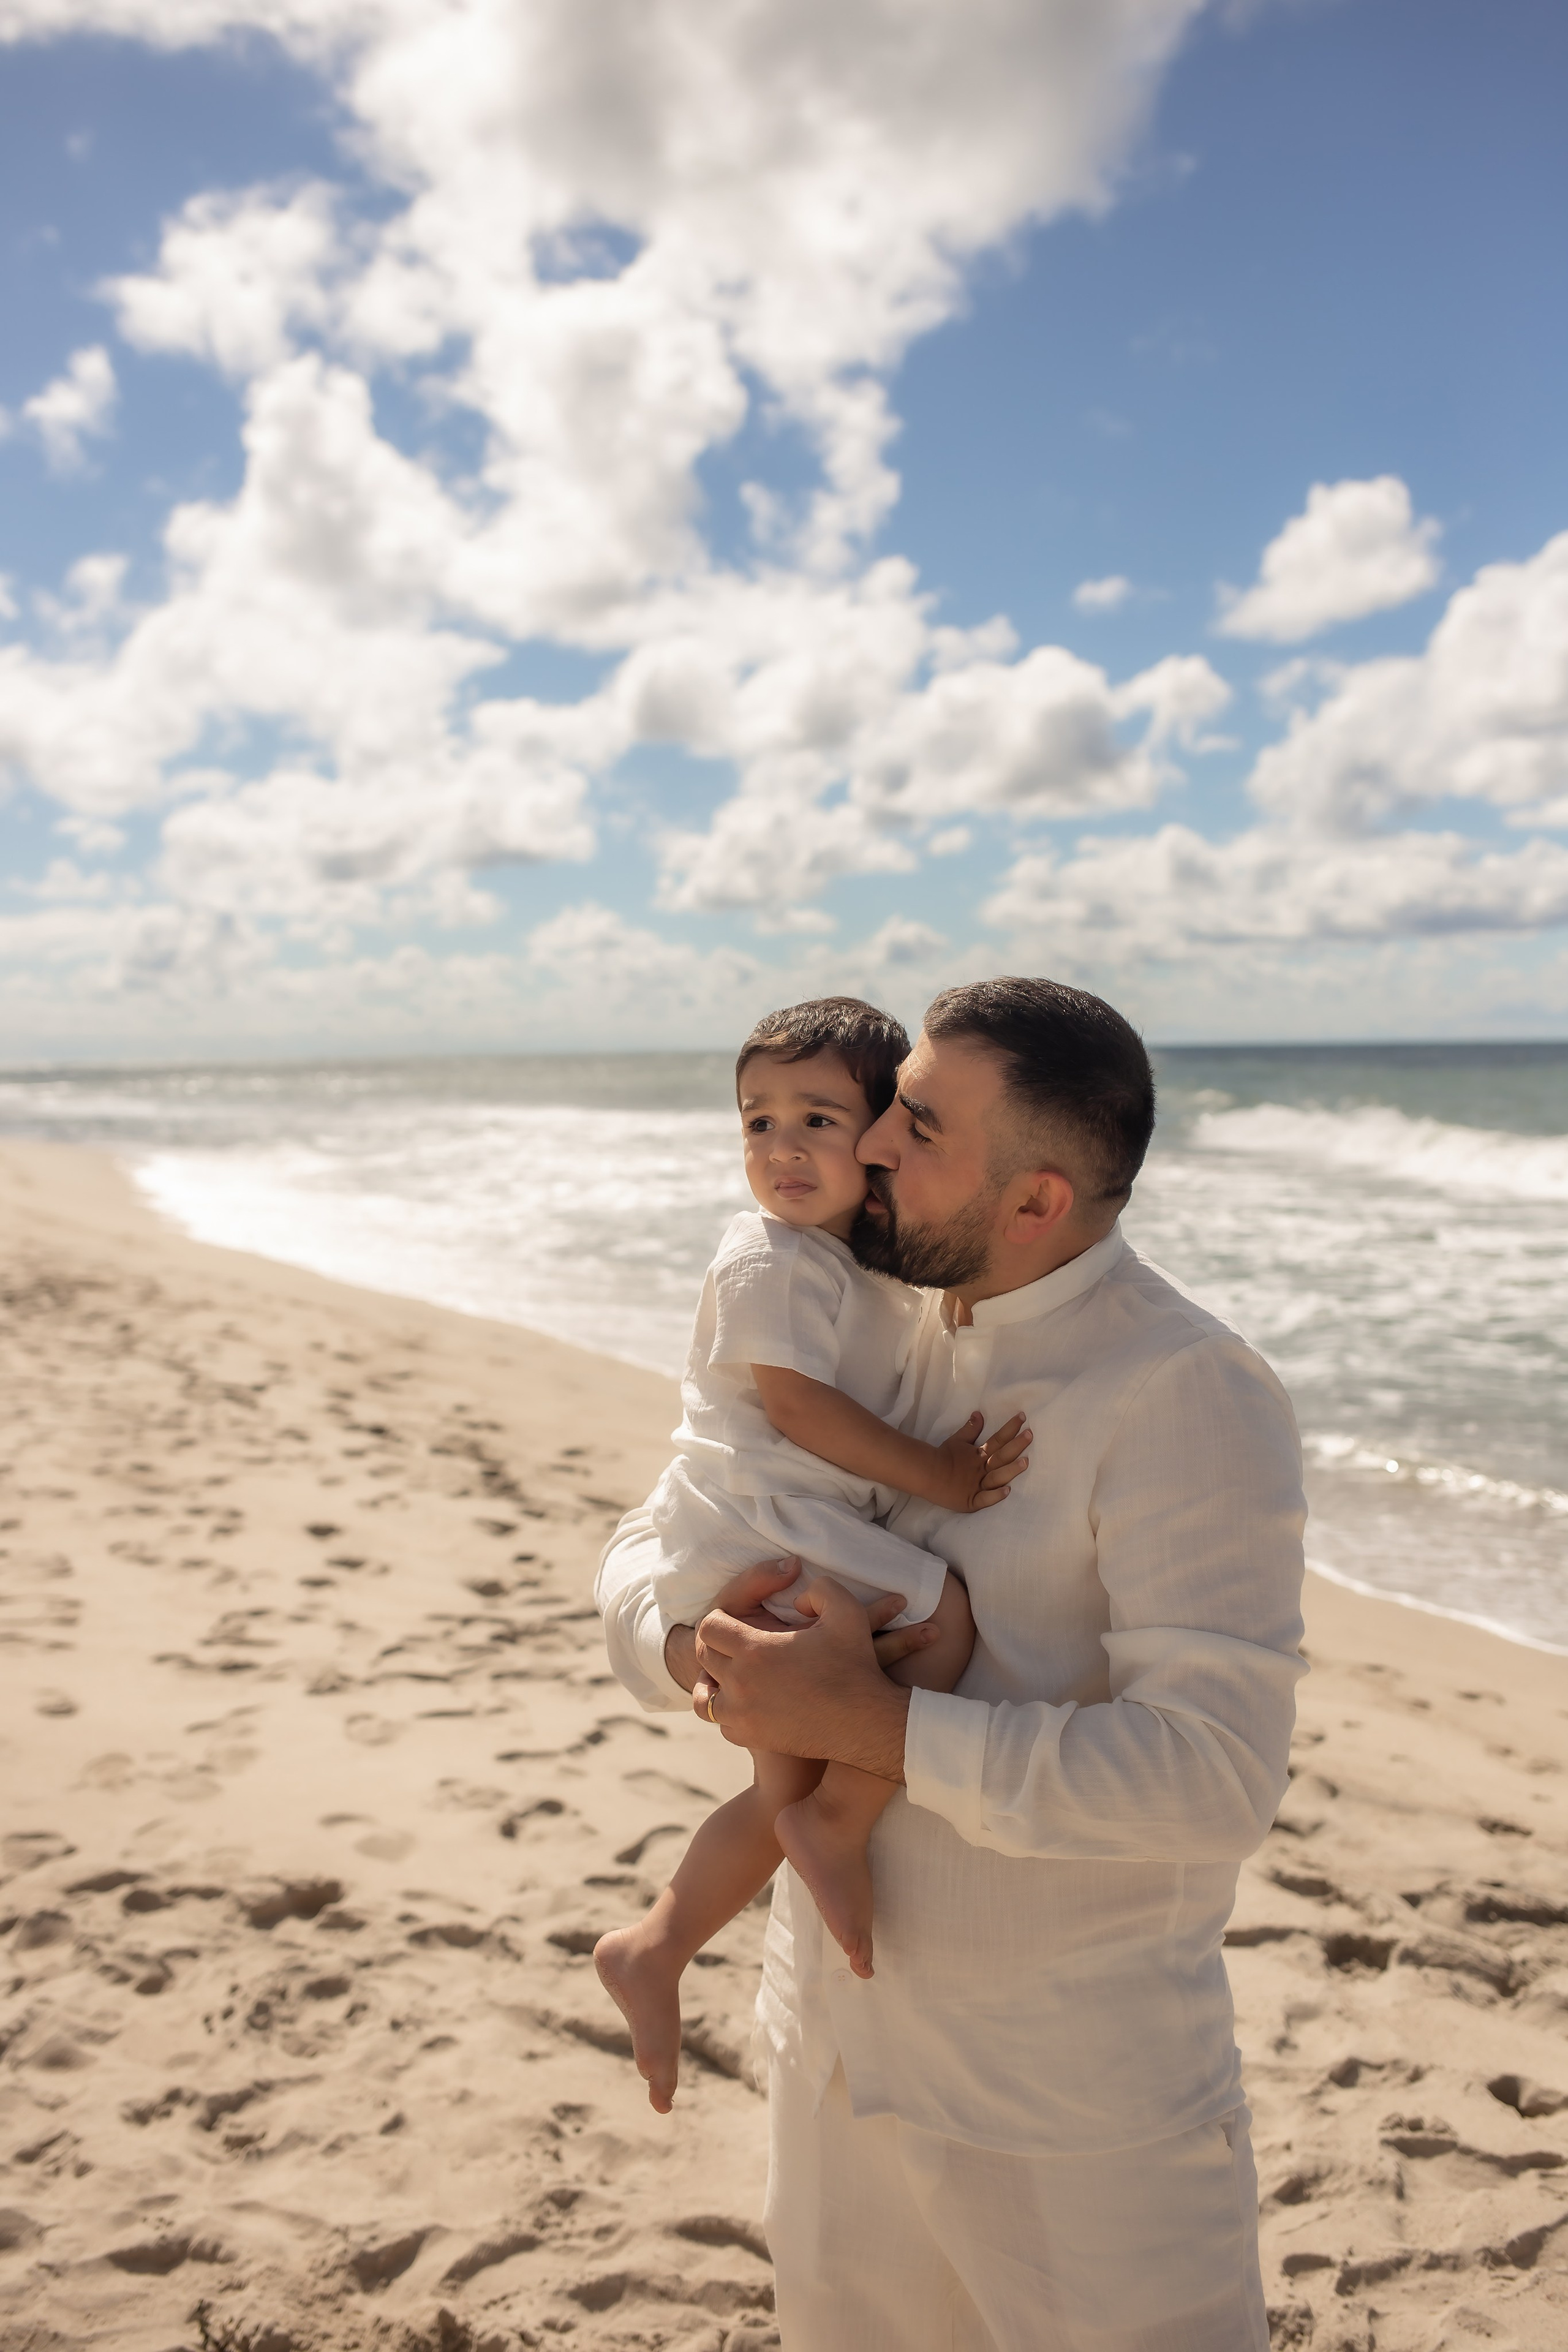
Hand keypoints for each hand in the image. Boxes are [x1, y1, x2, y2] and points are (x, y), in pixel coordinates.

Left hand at [668, 1556, 907, 1702]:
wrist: (866, 1722)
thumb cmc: (855, 1665)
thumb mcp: (846, 1609)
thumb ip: (818, 1588)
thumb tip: (796, 1602)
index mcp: (755, 1649)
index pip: (710, 1628)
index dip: (721, 1621)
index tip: (738, 1623)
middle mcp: (741, 1684)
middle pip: (706, 1658)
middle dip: (719, 1648)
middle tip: (740, 1644)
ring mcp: (743, 1715)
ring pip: (705, 1698)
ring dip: (716, 1683)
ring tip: (737, 1676)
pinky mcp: (753, 1738)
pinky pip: (724, 1724)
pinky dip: (731, 1713)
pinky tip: (752, 1703)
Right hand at [919, 1409, 1030, 1512]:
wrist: (926, 1474)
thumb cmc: (944, 1457)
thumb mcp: (958, 1441)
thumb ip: (971, 1429)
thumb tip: (979, 1413)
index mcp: (979, 1454)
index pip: (998, 1439)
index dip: (1010, 1428)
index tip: (1023, 1417)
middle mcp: (981, 1469)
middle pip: (1001, 1456)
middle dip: (1016, 1446)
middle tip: (1030, 1435)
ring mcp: (977, 1485)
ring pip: (997, 1477)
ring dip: (1010, 1470)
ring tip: (1025, 1462)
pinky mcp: (971, 1501)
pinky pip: (985, 1499)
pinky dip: (995, 1496)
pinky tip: (1007, 1491)